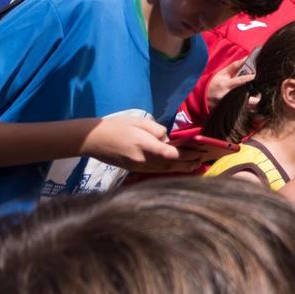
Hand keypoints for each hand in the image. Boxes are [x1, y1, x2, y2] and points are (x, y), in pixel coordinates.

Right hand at [80, 117, 203, 172]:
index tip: (198, 152)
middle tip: (201, 162)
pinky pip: (154, 171)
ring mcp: (137, 167)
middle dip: (187, 164)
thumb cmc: (117, 126)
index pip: (170, 153)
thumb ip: (157, 130)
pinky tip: (175, 167)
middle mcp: (142, 160)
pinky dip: (167, 170)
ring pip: (163, 170)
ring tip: (193, 166)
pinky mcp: (133, 169)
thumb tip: (167, 140)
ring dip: (179, 169)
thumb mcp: (140, 122)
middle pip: (169, 164)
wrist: (93, 140)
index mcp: (144, 146)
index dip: (186, 154)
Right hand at [206, 58, 255, 107]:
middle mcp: (227, 95)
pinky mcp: (230, 110)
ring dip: (254, 102)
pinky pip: (244, 110)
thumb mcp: (223, 73)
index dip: (249, 78)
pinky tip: (254, 104)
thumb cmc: (216, 83)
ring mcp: (228, 104)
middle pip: (245, 96)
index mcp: (225, 85)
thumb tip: (246, 58)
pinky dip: (250, 107)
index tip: (257, 75)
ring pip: (246, 106)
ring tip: (259, 97)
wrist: (204, 97)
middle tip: (262, 89)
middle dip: (255, 94)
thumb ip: (235, 66)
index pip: (239, 81)